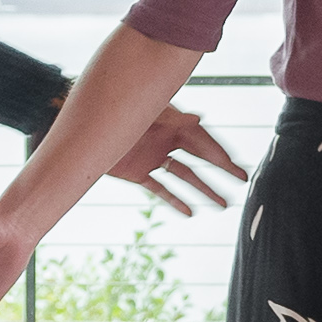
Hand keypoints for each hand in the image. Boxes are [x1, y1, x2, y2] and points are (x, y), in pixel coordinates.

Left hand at [114, 102, 247, 213]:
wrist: (78, 126)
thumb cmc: (114, 109)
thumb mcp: (146, 113)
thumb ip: (171, 118)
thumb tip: (199, 118)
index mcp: (171, 124)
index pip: (203, 141)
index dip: (220, 155)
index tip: (237, 168)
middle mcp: (165, 141)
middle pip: (199, 159)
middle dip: (221, 171)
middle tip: (242, 182)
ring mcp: (153, 158)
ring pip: (184, 177)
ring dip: (203, 190)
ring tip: (222, 205)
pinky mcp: (138, 173)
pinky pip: (160, 188)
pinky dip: (174, 200)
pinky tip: (190, 212)